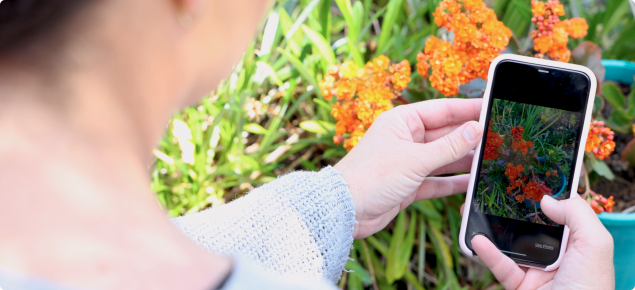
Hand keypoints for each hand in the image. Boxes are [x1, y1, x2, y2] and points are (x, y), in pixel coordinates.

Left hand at [335, 98, 482, 238]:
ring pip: (444, 158)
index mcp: (402, 121)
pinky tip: (474, 182)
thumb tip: (476, 129)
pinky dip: (454, 182)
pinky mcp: (409, 184)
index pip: (442, 110)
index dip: (468, 109)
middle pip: (445, 134)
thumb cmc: (372, 177)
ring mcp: (408, 162)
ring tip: (492, 160)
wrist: (346, 211)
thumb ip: (449, 147)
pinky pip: (437, 180)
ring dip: (465, 160)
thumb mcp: (415, 159)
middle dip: (470, 137)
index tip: (492, 107)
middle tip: (499, 137)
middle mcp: (406, 139)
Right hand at [470, 194, 614, 289]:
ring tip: (475, 209)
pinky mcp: (519, 285)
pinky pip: (500, 265)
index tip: (528, 174)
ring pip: (510, 243)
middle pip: (531, 225)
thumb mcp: (596, 245)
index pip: (562, 211)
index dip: (547, 193)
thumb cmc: (591, 289)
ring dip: (492, 228)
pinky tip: (476, 239)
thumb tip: (548, 198)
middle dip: (513, 208)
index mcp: (579, 243)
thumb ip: (577, 215)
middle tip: (495, 189)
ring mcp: (537, 270)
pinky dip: (486, 252)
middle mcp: (558, 255)